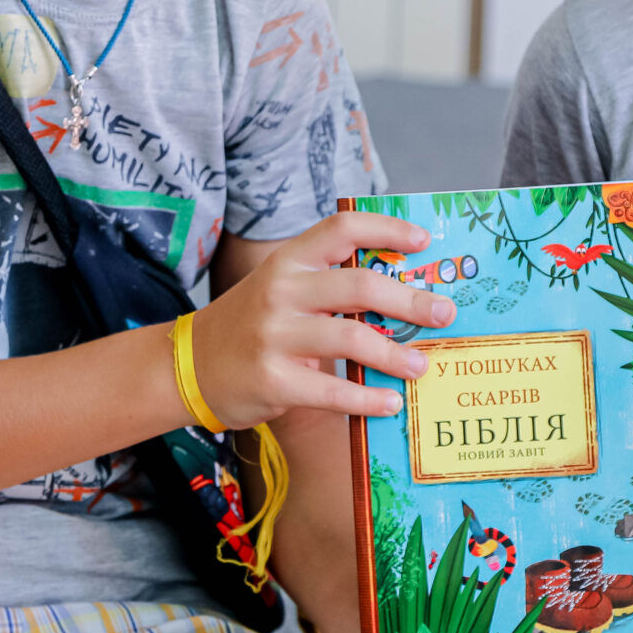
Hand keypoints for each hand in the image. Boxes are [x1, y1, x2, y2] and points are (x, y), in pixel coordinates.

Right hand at [188, 211, 453, 430]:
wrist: (188, 366)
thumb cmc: (250, 326)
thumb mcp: (282, 289)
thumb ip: (328, 285)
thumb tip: (405, 293)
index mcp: (289, 261)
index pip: (342, 228)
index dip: (386, 229)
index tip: (423, 241)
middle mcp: (282, 291)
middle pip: (358, 284)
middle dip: (410, 300)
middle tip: (444, 313)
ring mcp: (275, 336)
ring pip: (351, 338)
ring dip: (395, 354)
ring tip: (422, 366)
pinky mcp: (273, 380)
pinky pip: (332, 391)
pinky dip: (367, 399)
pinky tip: (390, 403)